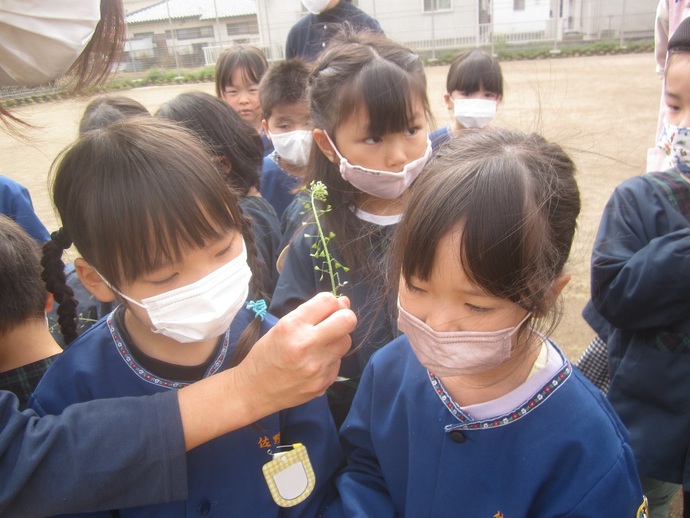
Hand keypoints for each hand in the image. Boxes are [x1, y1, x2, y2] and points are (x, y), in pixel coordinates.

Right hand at [236, 292, 355, 413]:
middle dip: (345, 317)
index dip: (332, 302)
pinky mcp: (323, 383)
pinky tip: (314, 363)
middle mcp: (306, 345)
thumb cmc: (265, 355)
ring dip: (338, 339)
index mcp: (292, 326)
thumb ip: (312, 313)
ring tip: (321, 344)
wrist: (253, 391)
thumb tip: (344, 302)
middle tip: (335, 322)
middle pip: (347, 321)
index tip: (327, 309)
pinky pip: (337, 362)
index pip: (328, 301)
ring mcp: (317, 367)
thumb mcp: (281, 326)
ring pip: (346, 342)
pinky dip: (330, 359)